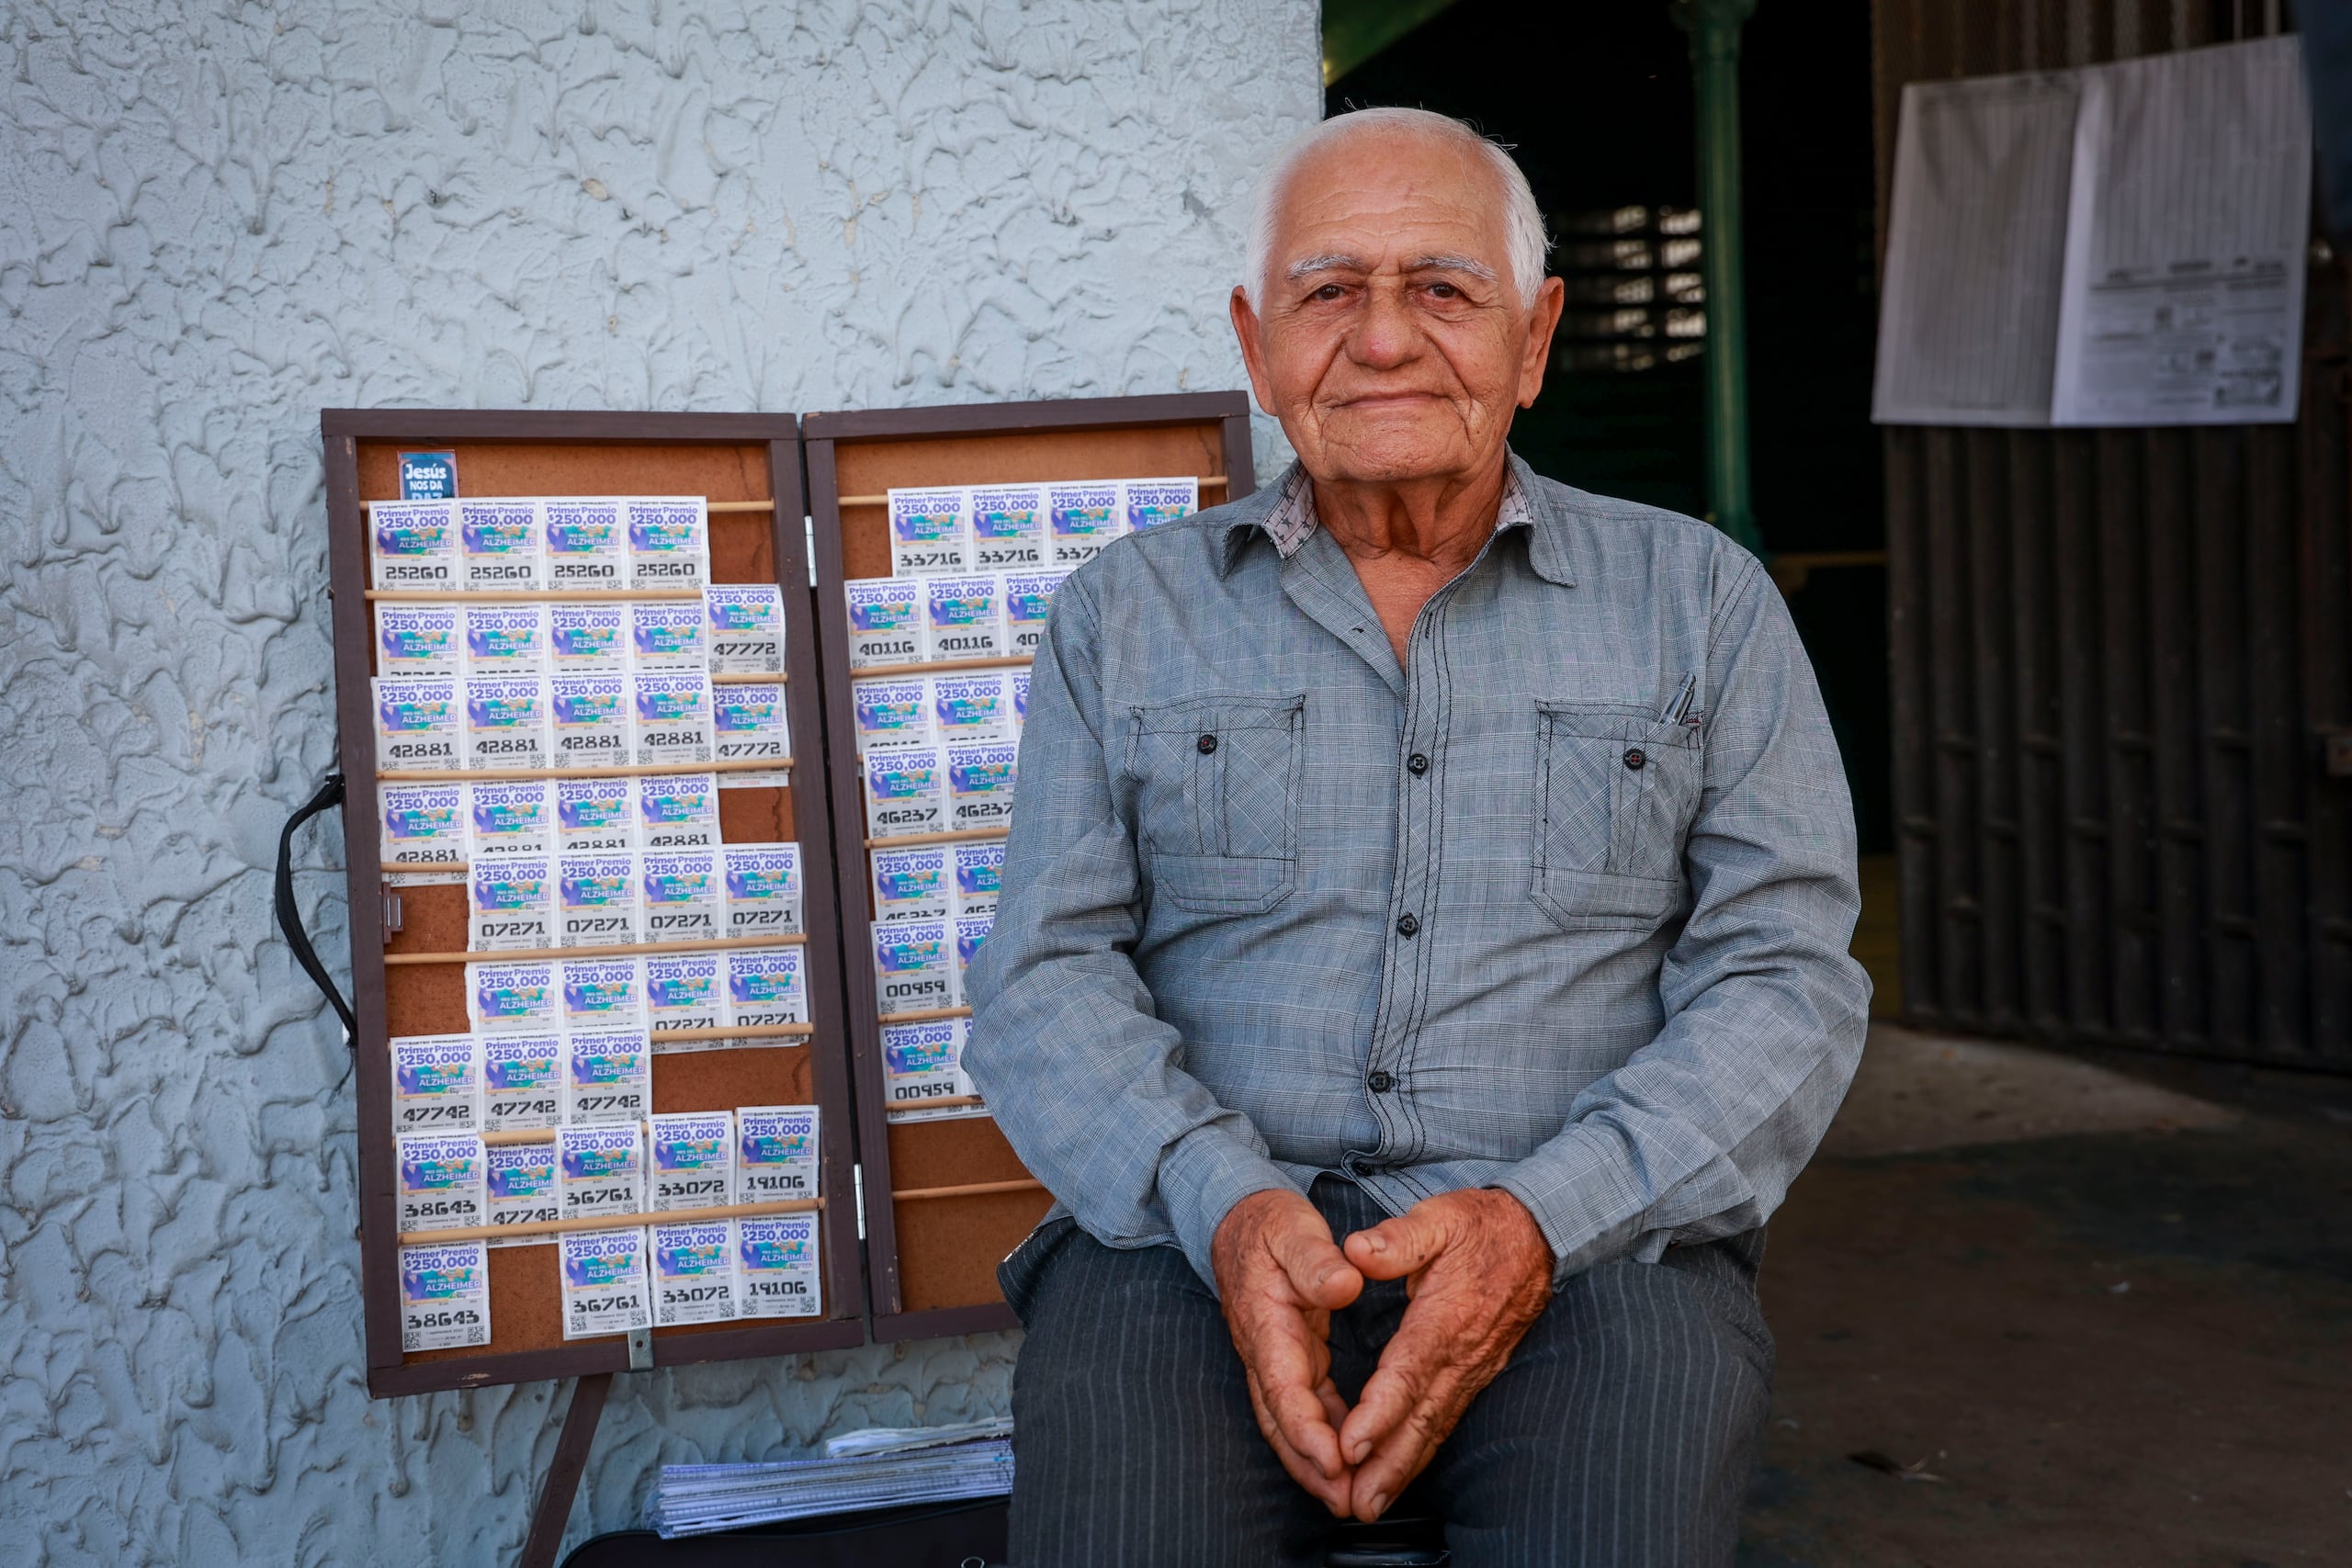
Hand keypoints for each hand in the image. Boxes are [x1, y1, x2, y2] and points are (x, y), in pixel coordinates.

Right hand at [1211, 1188, 1366, 1515]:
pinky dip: (1318, 1434)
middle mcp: (1262, 1348)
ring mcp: (1271, 1356)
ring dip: (1311, 1460)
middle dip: (1307, 1464)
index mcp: (1264, 1320)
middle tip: (1343, 1499)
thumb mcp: (1293, 1228)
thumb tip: (1344, 1285)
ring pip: (1286, 1420)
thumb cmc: (1269, 1223)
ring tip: (1344, 1495)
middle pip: (1279, 1418)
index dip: (1306, 1428)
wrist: (1238, 1219)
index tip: (1333, 1459)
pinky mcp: (1285, 1356)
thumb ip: (1317, 1259)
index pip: (1283, 1385)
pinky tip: (1342, 1456)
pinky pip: (1299, 1405)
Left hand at [1336, 1188, 1552, 1520]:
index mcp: (1446, 1317)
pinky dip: (1419, 1455)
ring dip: (1401, 1470)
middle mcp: (1461, 1355)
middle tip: (1355, 1504)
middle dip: (1387, 1465)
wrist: (1538, 1238)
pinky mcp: (1475, 1376)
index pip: (1409, 1372)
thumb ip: (1398, 1238)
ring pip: (1434, 1429)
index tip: (1351, 1445)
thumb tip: (1355, 1250)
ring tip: (1368, 1506)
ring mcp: (1471, 1370)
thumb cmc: (1481, 1227)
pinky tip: (1397, 1476)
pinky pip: (1444, 1422)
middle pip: (1421, 1419)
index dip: (1380, 1411)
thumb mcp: (1440, 1217)